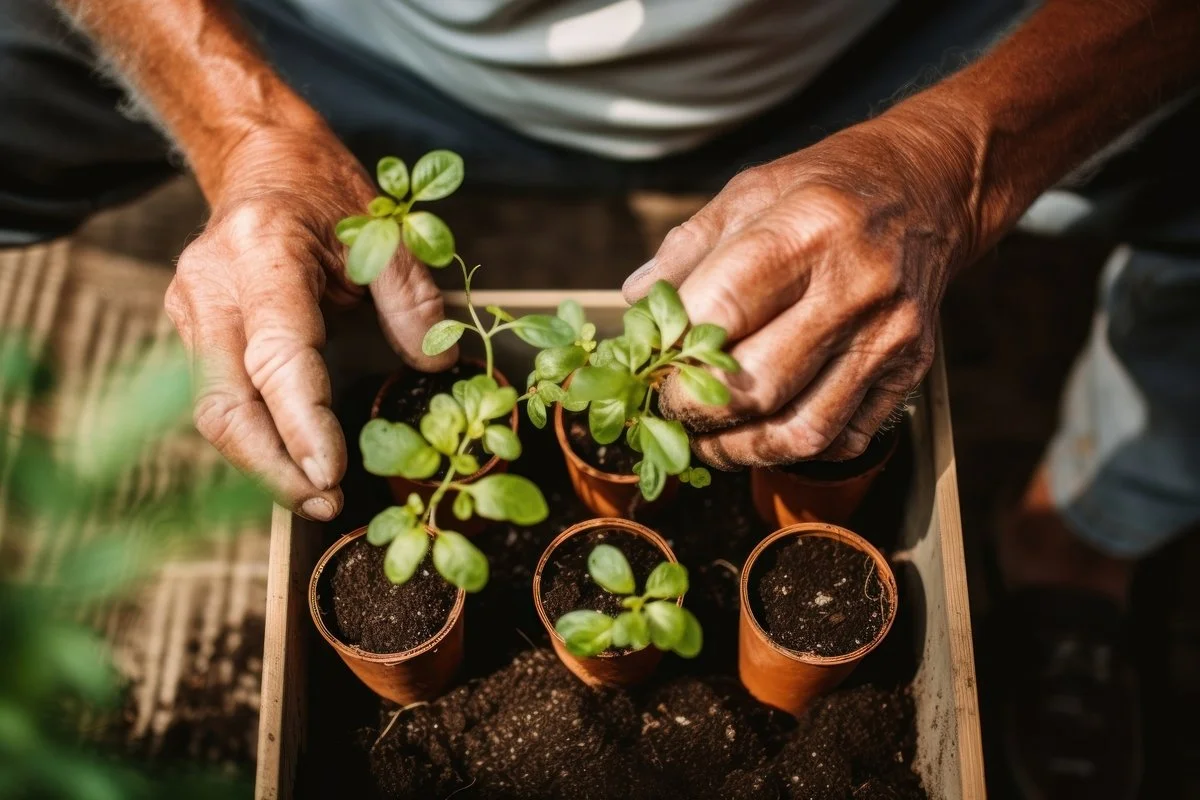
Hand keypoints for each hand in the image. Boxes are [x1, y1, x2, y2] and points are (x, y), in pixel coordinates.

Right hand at [165, 123, 454, 519]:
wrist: (262, 162)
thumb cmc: (324, 195)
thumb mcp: (383, 230)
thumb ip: (413, 297)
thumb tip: (435, 364)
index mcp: (262, 254)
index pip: (276, 358)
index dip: (302, 424)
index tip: (331, 474)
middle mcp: (211, 288)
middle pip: (225, 404)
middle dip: (273, 468)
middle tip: (326, 504)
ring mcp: (189, 311)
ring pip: (213, 412)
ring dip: (261, 464)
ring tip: (315, 496)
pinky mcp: (189, 331)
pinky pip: (217, 399)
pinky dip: (253, 438)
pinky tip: (291, 463)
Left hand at [623, 112, 979, 467]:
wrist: (926, 189)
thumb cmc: (825, 190)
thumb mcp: (748, 191)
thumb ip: (686, 250)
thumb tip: (635, 305)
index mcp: (806, 229)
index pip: (720, 312)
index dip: (669, 354)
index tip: (644, 368)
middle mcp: (855, 286)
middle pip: (757, 386)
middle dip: (694, 412)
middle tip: (667, 410)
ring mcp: (888, 336)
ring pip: (801, 431)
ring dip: (738, 449)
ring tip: (706, 439)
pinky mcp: (909, 371)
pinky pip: (841, 438)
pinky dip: (792, 449)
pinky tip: (763, 429)